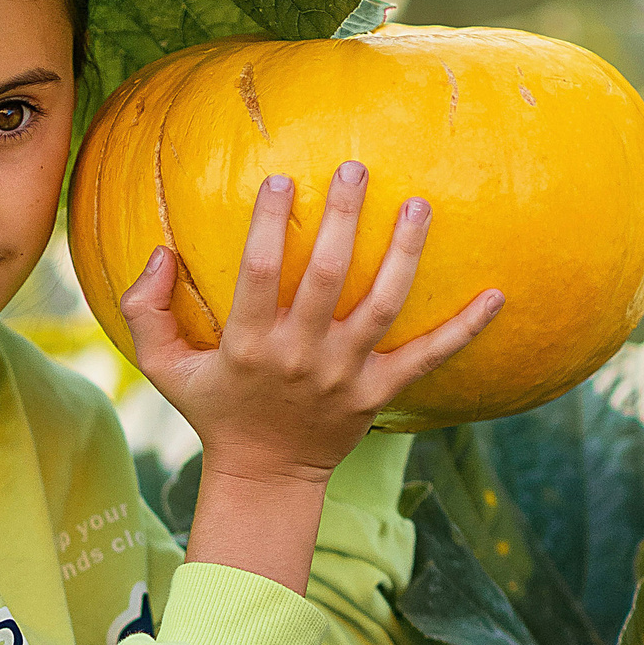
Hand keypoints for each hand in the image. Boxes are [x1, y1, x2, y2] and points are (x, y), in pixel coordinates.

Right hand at [121, 160, 503, 484]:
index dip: (270, 224)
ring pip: (383, 305)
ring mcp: (346, 374)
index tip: (280, 180)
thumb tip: (158, 253)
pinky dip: (466, 329)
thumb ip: (146, 311)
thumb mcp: (163, 369)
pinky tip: (498, 295)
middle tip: (355, 167)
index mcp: (249, 344)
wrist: (265, 477)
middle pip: (330, 276)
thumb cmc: (215, 409)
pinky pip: (429, 357)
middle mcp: (301, 356)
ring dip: (404, 252)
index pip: (260, 273)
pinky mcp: (379, 393)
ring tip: (418, 204)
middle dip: (343, 218)